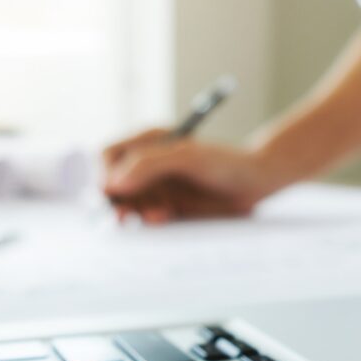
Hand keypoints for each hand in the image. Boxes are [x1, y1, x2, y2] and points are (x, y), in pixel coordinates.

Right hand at [102, 129, 276, 222]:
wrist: (255, 184)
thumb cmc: (225, 162)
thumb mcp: (187, 157)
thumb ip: (149, 165)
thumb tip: (112, 183)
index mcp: (147, 140)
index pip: (107, 155)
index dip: (105, 173)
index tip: (114, 191)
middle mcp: (146, 162)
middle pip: (111, 183)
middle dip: (114, 200)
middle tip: (124, 217)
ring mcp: (155, 185)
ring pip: (125, 203)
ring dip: (134, 212)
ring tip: (160, 214)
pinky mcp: (166, 205)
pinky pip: (143, 217)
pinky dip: (149, 219)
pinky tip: (167, 216)